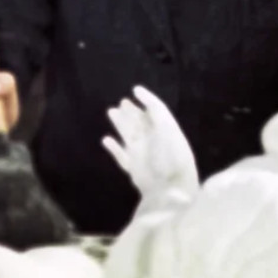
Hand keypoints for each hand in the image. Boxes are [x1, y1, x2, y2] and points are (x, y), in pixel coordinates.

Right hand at [102, 85, 198, 204]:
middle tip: (122, 102)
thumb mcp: (166, 126)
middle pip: (140, 122)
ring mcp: (142, 154)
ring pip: (129, 135)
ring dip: (120, 124)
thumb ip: (154, 108)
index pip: (154, 112)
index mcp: (165, 130)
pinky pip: (121, 155)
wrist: (171, 187)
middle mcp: (153, 140)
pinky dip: (113, 148)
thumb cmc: (172, 154)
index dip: (146, 100)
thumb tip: (137, 90)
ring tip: (111, 111)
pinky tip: (106, 139)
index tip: (134, 90)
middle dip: (131, 112)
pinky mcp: (133, 168)